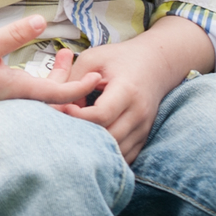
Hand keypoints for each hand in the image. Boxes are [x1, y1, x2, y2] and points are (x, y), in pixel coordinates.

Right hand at [0, 15, 94, 124]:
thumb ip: (13, 34)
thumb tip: (42, 20)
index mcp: (19, 91)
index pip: (60, 94)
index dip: (82, 86)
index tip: (100, 77)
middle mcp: (18, 101)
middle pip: (56, 95)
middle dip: (73, 77)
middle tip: (83, 59)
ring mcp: (9, 104)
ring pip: (43, 94)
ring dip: (58, 77)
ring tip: (63, 54)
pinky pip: (30, 95)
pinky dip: (42, 82)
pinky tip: (40, 68)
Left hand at [57, 15, 215, 163]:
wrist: (156, 64)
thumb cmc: (121, 59)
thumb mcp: (93, 59)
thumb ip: (74, 81)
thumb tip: (59, 108)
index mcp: (127, 90)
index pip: (101, 115)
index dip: (78, 116)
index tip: (63, 109)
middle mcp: (139, 113)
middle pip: (107, 138)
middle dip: (82, 136)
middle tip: (63, 127)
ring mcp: (143, 128)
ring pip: (115, 152)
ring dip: (92, 148)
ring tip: (74, 135)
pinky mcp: (142, 138)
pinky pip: (123, 156)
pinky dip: (106, 154)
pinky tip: (90, 143)